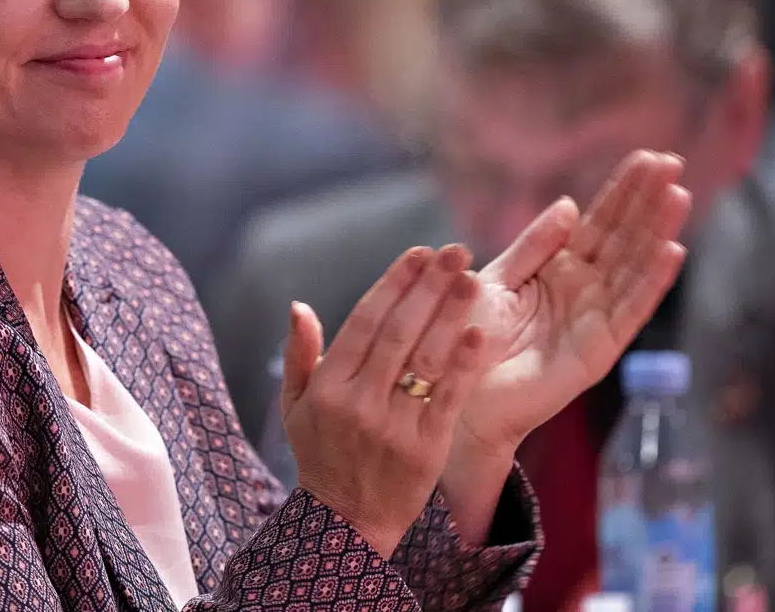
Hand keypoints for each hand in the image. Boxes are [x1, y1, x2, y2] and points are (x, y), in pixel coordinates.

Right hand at [279, 244, 490, 557]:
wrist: (346, 525)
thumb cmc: (321, 455)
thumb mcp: (295, 407)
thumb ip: (300, 354)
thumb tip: (299, 305)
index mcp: (327, 386)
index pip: (364, 321)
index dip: (394, 283)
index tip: (419, 253)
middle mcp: (358, 402)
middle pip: (399, 331)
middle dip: (429, 286)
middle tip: (456, 250)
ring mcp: (393, 426)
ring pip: (426, 359)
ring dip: (451, 314)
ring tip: (472, 278)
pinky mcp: (425, 449)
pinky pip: (447, 398)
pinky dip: (462, 364)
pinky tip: (479, 332)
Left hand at [452, 149, 690, 458]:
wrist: (454, 391)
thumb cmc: (468, 337)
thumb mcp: (496, 280)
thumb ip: (533, 245)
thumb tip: (569, 205)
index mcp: (559, 269)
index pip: (599, 222)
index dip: (624, 191)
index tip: (649, 157)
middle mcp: (584, 290)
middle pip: (623, 237)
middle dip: (648, 201)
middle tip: (672, 163)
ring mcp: (595, 318)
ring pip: (633, 267)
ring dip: (657, 232)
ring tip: (678, 196)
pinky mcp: (598, 349)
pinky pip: (629, 310)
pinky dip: (651, 281)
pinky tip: (671, 251)